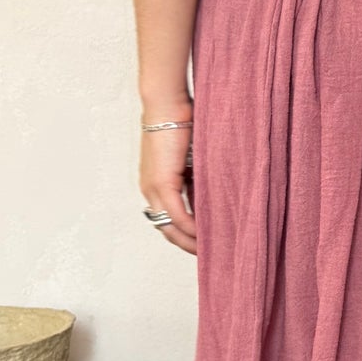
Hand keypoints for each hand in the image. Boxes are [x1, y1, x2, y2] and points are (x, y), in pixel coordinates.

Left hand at [139, 108, 196, 254]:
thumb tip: (212, 196)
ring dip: (189, 241)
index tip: (203, 243)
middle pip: (166, 229)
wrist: (168, 105)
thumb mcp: (192, 158)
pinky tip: (204, 235)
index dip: (184, 234)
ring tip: (207, 250)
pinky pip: (176, 215)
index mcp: (155, 184)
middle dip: (186, 245)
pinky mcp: (162, 182)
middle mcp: (150, 190)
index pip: (167, 219)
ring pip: (169, 226)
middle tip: (206, 255)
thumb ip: (197, 178)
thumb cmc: (182, 123)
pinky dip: (191, 227)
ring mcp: (153, 187)